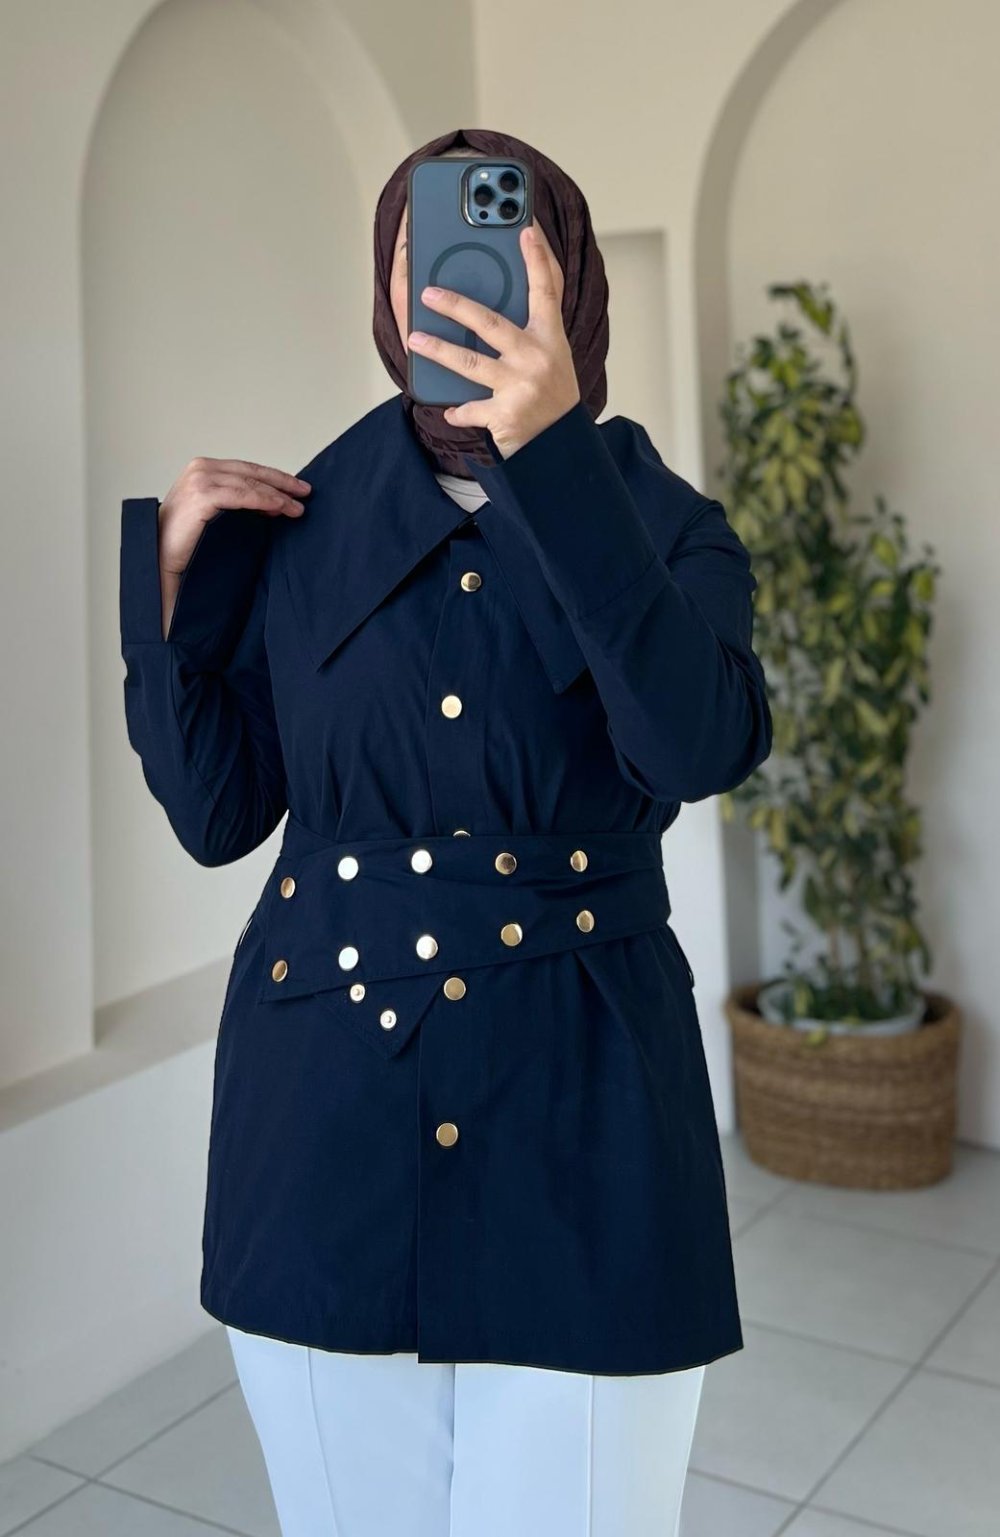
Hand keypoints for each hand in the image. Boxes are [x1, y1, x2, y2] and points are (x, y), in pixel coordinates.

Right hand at [156, 457, 310, 638]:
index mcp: (203, 468)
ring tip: (297, 507)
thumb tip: (273, 502)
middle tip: (305, 492)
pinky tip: (280, 508)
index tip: (296, 487)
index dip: (273, 477)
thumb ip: (238, 502)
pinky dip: (265, 500)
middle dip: (282, 482)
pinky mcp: (203, 495)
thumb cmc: (186, 540)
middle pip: (252, 472)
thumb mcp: (216, 513)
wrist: (160, 555)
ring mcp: (201, 479)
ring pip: (250, 483)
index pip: (246, 469)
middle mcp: (201, 468)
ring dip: (278, 494)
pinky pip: (243, 496)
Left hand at [407, 219, 580, 459]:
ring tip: (414, 340)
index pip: (546, 291)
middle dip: (456, 305)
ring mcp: (519, 386)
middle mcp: (536, 358)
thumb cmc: (552, 394)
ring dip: (438, 350)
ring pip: (470, 363)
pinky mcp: (505, 415)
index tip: (526, 229)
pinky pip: (469, 409)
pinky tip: (448, 410)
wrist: (562, 445)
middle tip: (428, 293)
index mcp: (549, 338)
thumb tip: (491, 301)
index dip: (537, 259)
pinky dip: (457, 411)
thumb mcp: (552, 355)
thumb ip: (530, 329)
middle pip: (490, 323)